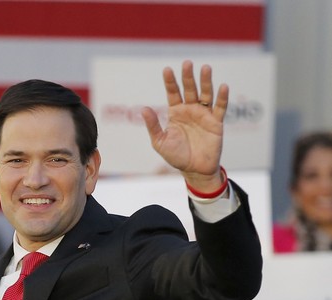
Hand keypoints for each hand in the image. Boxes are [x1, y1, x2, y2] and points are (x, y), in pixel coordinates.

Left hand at [142, 60, 228, 191]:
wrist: (194, 169)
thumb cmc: (175, 156)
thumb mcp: (160, 141)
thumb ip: (153, 125)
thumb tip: (143, 109)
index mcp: (175, 112)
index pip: (172, 93)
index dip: (170, 82)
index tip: (167, 69)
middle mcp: (190, 110)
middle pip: (189, 89)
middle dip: (188, 76)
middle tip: (187, 63)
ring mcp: (204, 114)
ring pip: (205, 94)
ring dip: (206, 81)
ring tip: (205, 68)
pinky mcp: (216, 122)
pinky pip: (220, 107)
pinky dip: (222, 97)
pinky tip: (223, 86)